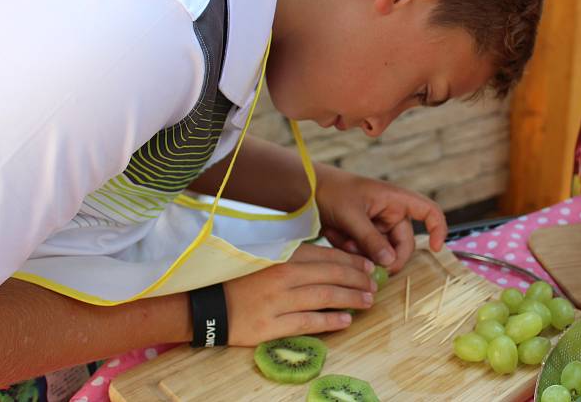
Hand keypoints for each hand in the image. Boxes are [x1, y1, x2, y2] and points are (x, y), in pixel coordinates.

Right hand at [224, 243, 376, 345]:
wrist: (206, 304)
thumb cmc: (239, 278)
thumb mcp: (266, 256)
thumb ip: (295, 255)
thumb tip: (329, 258)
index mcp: (282, 255)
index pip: (326, 256)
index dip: (351, 262)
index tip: (368, 267)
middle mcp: (283, 275)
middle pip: (330, 275)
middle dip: (357, 280)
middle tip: (373, 285)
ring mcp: (277, 301)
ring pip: (324, 298)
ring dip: (350, 299)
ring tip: (367, 302)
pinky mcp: (271, 325)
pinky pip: (307, 322)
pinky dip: (329, 322)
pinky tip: (346, 321)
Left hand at [314, 164, 446, 272]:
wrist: (307, 191)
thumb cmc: (332, 192)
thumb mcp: (351, 215)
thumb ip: (371, 240)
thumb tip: (390, 262)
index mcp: (395, 200)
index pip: (429, 212)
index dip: (438, 229)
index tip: (436, 249)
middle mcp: (391, 214)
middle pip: (403, 245)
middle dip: (387, 257)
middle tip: (371, 268)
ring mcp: (378, 227)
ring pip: (382, 253)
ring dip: (363, 253)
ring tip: (341, 238)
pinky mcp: (364, 238)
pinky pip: (366, 254)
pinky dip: (352, 251)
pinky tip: (335, 236)